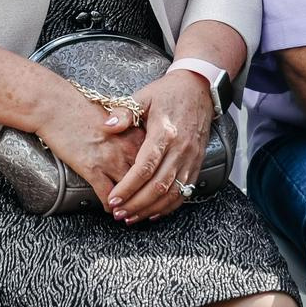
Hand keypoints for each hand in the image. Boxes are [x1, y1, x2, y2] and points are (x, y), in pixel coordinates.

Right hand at [35, 86, 145, 210]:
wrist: (57, 107)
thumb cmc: (82, 110)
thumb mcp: (115, 120)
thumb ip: (130, 136)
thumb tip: (136, 150)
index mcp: (135, 135)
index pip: (156, 164)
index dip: (157, 179)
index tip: (156, 189)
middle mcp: (127, 149)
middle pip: (147, 181)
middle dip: (148, 197)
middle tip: (148, 208)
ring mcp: (111, 160)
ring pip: (130, 192)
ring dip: (131, 207)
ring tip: (130, 214)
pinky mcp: (92, 169)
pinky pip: (108, 195)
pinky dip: (111, 206)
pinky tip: (110, 209)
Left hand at [108, 70, 213, 222]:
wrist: (199, 89)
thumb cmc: (168, 93)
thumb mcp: (143, 96)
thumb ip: (124, 112)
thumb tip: (107, 126)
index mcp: (165, 132)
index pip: (145, 167)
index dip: (128, 186)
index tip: (113, 198)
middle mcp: (180, 149)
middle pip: (158, 185)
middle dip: (136, 203)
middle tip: (118, 213)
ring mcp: (191, 159)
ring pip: (172, 193)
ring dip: (150, 209)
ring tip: (130, 217)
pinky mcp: (196, 164)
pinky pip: (184, 192)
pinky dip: (168, 207)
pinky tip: (152, 213)